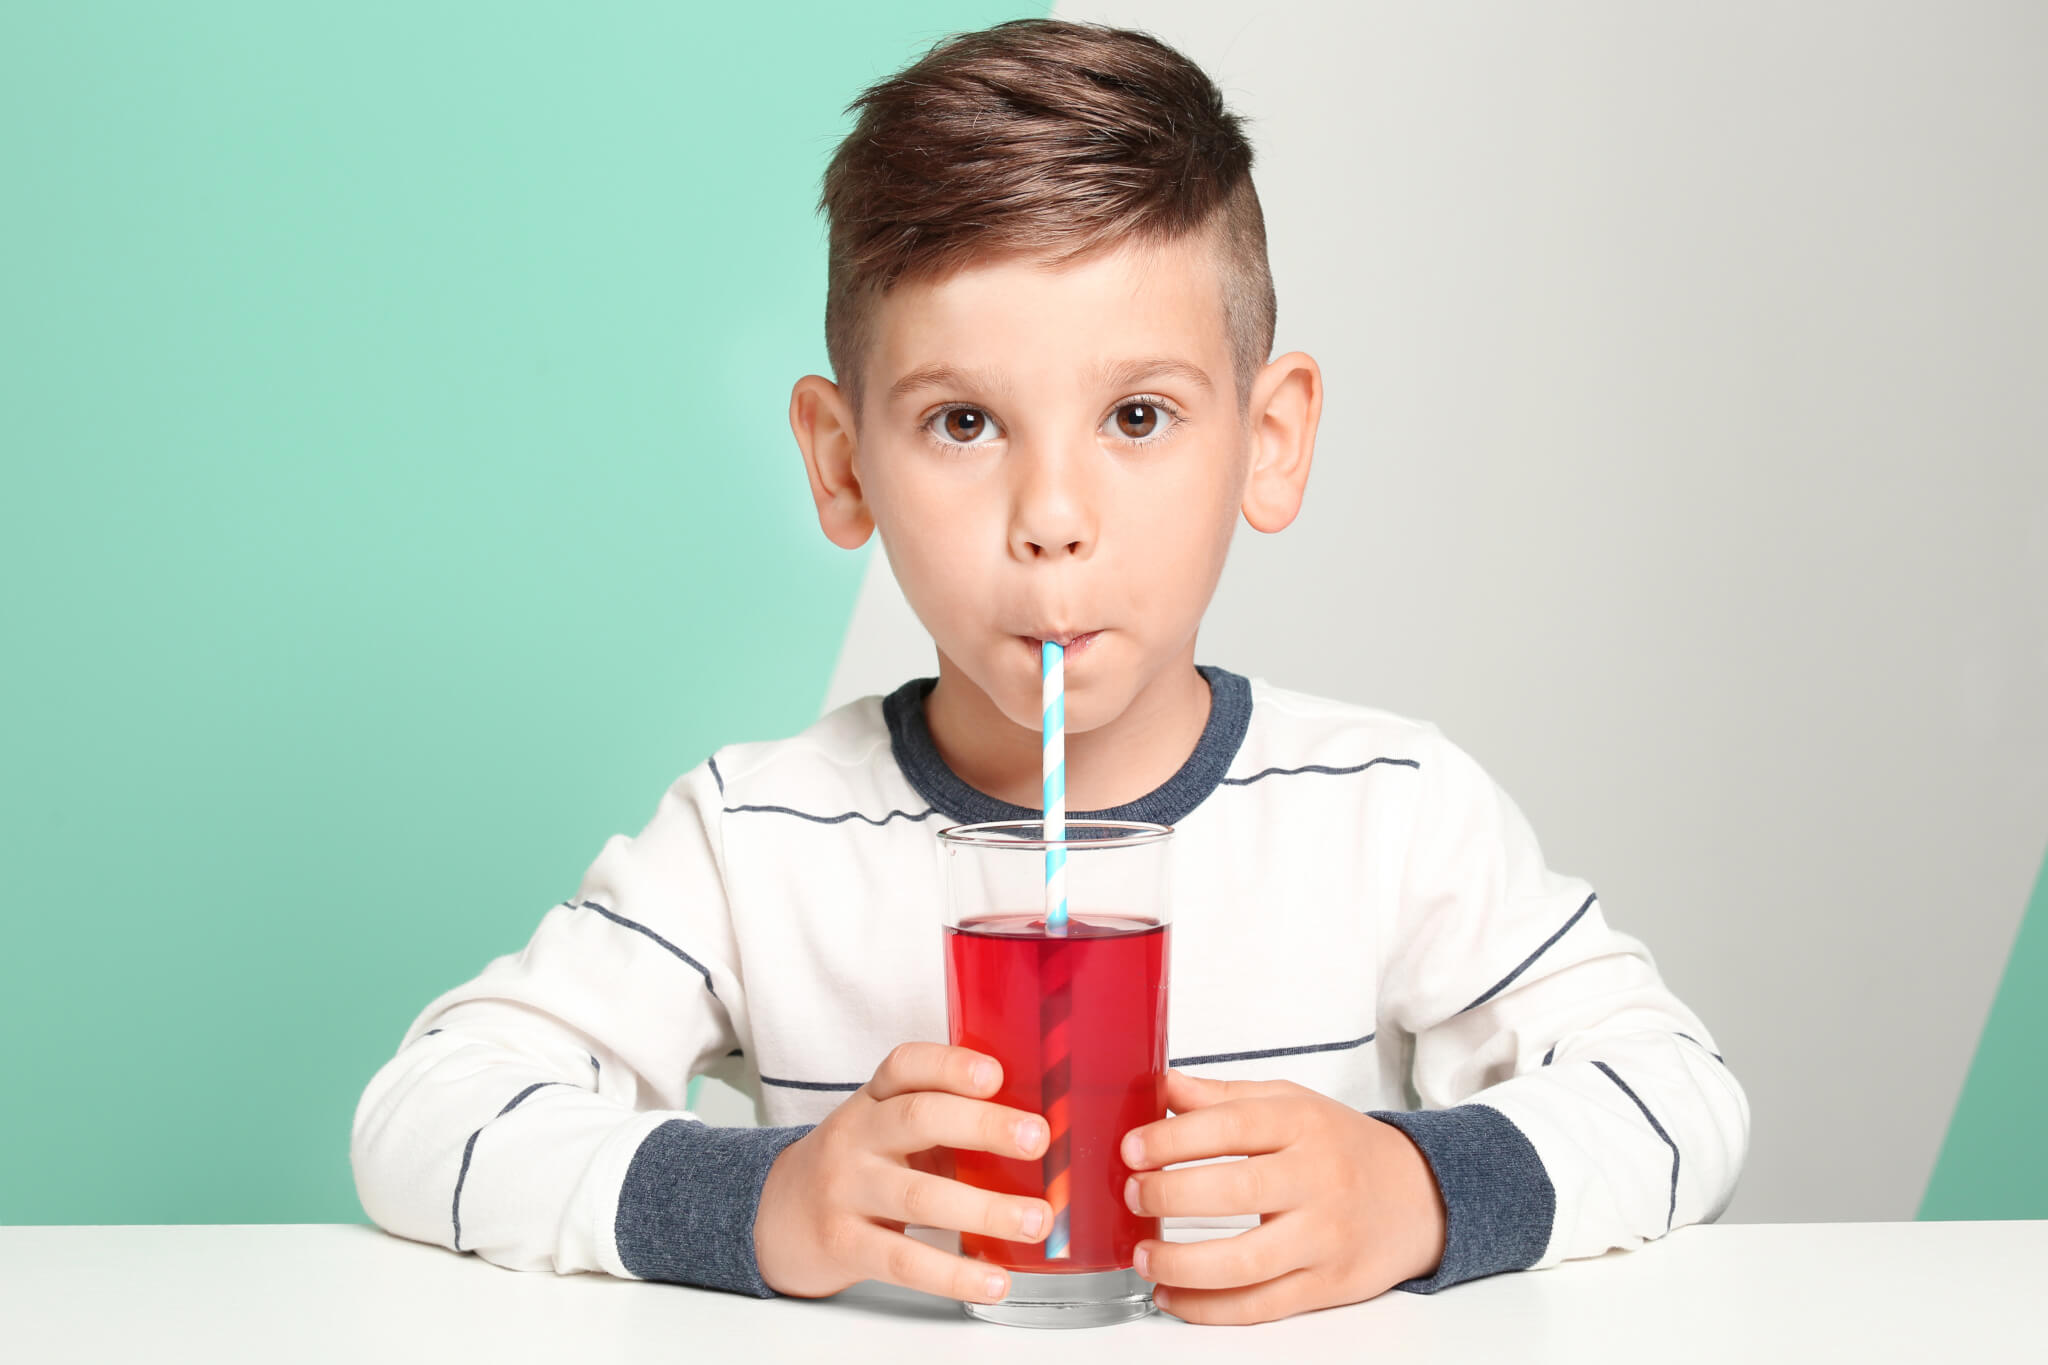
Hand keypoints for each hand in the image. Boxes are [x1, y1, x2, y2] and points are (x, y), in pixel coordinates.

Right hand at [753, 1042, 1052, 1302]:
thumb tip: (1035, 1136)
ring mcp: (846, 1191)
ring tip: (1036, 1220)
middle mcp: (857, 1137)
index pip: (905, 1066)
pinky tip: (994, 1279)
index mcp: (874, 1100)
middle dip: (984, 1126)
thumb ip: (944, 1122)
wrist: (776, 1216)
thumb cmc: (856, 1167)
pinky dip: (953, 1274)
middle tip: (1037, 1139)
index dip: (949, 1065)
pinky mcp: (844, 1244)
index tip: (995, 1074)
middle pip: (918, 1119)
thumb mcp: (886, 1129)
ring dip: (985, 1209)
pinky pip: (903, 1260)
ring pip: (918, 1196)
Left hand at [1120, 1069, 1446, 1324]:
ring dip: (1182, 1263)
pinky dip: (1208, 1307)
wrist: (1419, 1195)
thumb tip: (1160, 1087)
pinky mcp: (1327, 1285)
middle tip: (1133, 1196)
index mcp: (1303, 1124)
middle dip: (1169, 1196)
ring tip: (1143, 1256)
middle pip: (1235, 1191)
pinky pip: (1260, 1305)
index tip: (1132, 1150)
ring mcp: (1324, 1237)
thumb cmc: (1343, 1147)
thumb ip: (1222, 1098)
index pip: (1231, 1127)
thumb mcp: (1290, 1104)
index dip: (1173, 1139)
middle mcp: (1317, 1179)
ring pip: (1246, 1261)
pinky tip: (1172, 1294)